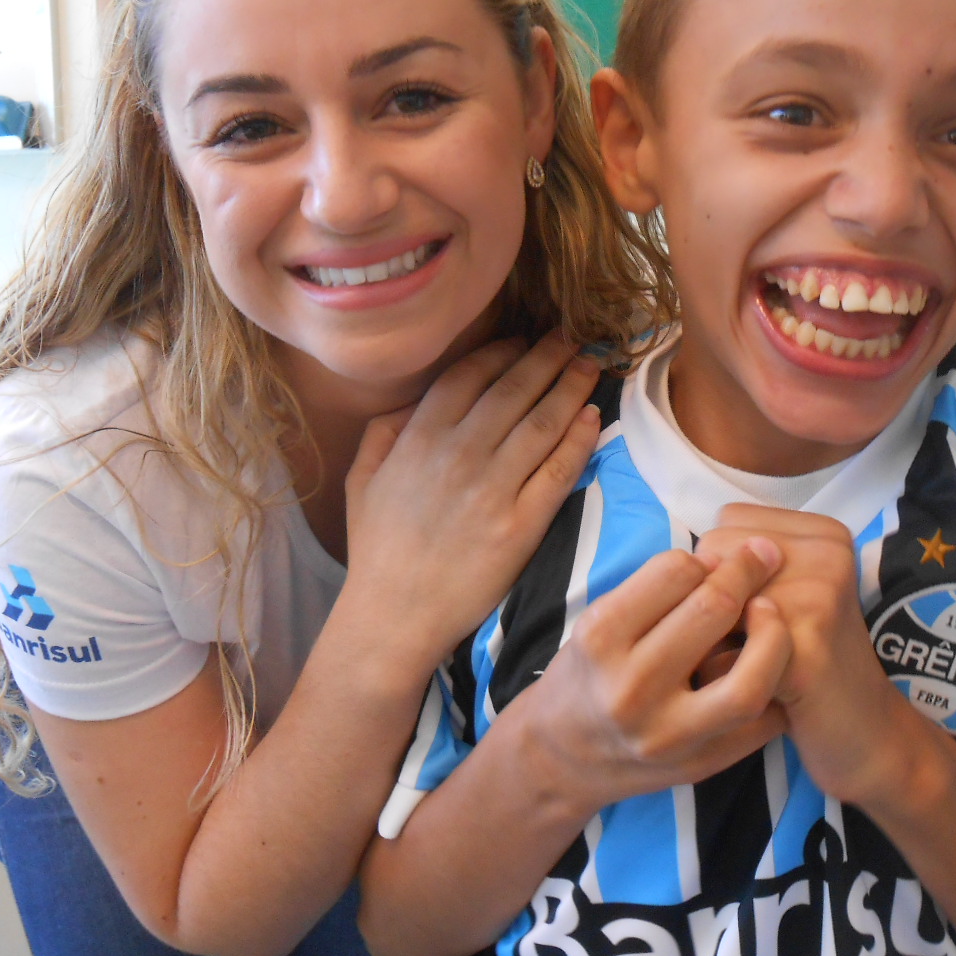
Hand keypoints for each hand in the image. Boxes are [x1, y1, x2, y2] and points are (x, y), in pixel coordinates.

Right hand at [342, 333, 602, 663]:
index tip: (524, 340)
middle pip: (514, 388)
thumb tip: (413, 399)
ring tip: (590, 365)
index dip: (502, 351)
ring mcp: (493, 489)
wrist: (394, 618)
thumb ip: (384, 430)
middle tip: (572, 338)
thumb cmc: (377, 550)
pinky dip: (579, 438)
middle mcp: (459, 454)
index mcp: (419, 438)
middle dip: (547, 357)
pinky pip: (558, 470)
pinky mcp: (521, 525)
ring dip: (571, 386)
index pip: (470, 375)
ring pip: (543, 422)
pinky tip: (594, 417)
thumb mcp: (362, 480)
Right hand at [517, 543, 790, 815]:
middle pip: (713, 612)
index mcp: (601, 639)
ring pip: (749, 682)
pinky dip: (780, 688)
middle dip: (748, 573)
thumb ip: (653, 593)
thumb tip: (724, 560)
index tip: (715, 559)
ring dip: (774, 636)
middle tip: (765, 557)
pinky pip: (761, 725)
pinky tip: (776, 666)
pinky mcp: (697, 765)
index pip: (673, 573)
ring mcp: (667, 735)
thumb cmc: (585, 676)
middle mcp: (631, 689)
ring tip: (773, 614)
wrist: (561, 758)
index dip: (704, 557)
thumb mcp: (598, 623)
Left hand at [701, 506, 901, 805]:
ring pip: (711, 599)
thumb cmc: (810, 665)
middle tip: (743, 640)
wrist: (867, 736)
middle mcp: (825, 553)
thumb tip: (674, 566)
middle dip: (707, 599)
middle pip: (713, 552)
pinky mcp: (805, 650)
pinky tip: (747, 690)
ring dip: (708, 639)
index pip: (728, 521)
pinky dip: (719, 675)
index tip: (746, 606)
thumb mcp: (788, 595)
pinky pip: (722, 650)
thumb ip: (742, 565)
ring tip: (744, 663)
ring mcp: (818, 597)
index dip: (717, 568)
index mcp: (824, 533)